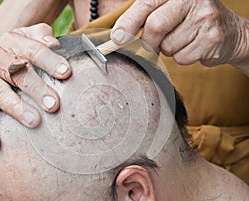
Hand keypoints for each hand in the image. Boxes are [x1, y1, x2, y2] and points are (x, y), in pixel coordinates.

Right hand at [0, 23, 70, 149]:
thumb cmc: (13, 51)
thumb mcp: (26, 37)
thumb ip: (42, 36)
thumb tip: (55, 43)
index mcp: (12, 42)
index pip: (33, 50)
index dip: (49, 61)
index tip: (65, 73)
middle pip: (16, 73)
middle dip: (36, 88)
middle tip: (53, 104)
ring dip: (16, 109)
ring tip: (34, 122)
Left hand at [111, 0, 247, 66]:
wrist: (231, 33)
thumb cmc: (192, 22)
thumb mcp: (170, 11)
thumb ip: (146, 18)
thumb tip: (119, 36)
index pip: (146, 3)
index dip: (129, 22)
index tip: (117, 37)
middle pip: (155, 26)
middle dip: (148, 41)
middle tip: (151, 45)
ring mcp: (205, 18)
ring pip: (167, 46)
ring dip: (168, 50)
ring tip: (183, 40)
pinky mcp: (212, 39)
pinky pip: (181, 58)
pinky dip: (181, 58)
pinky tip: (193, 47)